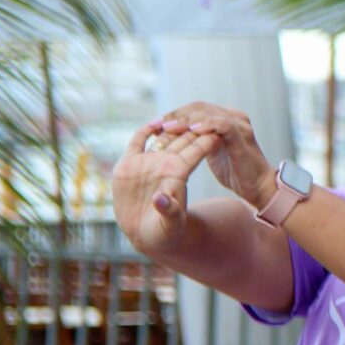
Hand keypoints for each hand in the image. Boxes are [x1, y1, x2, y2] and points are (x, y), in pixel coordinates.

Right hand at [111, 122, 222, 253]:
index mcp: (178, 174)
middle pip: (182, 139)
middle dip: (193, 125)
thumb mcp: (170, 222)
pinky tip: (154, 122)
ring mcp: (147, 162)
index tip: (216, 127)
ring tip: (178, 113)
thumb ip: (168, 210)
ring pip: (162, 136)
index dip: (205, 140)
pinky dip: (145, 130)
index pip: (196, 152)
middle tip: (201, 111)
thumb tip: (162, 199)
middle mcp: (165, 164)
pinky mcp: (128, 163)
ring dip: (170, 124)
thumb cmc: (165, 231)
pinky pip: (138, 141)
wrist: (145, 233)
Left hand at [153, 101, 276, 208]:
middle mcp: (233, 116)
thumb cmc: (233, 170)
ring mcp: (239, 125)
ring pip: (209, 112)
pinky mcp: (242, 136)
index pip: (194, 108)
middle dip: (177, 115)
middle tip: (159, 125)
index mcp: (224, 118)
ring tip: (171, 127)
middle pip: (199, 106)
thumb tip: (168, 132)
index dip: (174, 114)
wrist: (256, 186)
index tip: (155, 124)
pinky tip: (192, 130)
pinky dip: (207, 124)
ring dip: (187, 119)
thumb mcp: (209, 150)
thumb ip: (196, 137)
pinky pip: (223, 124)